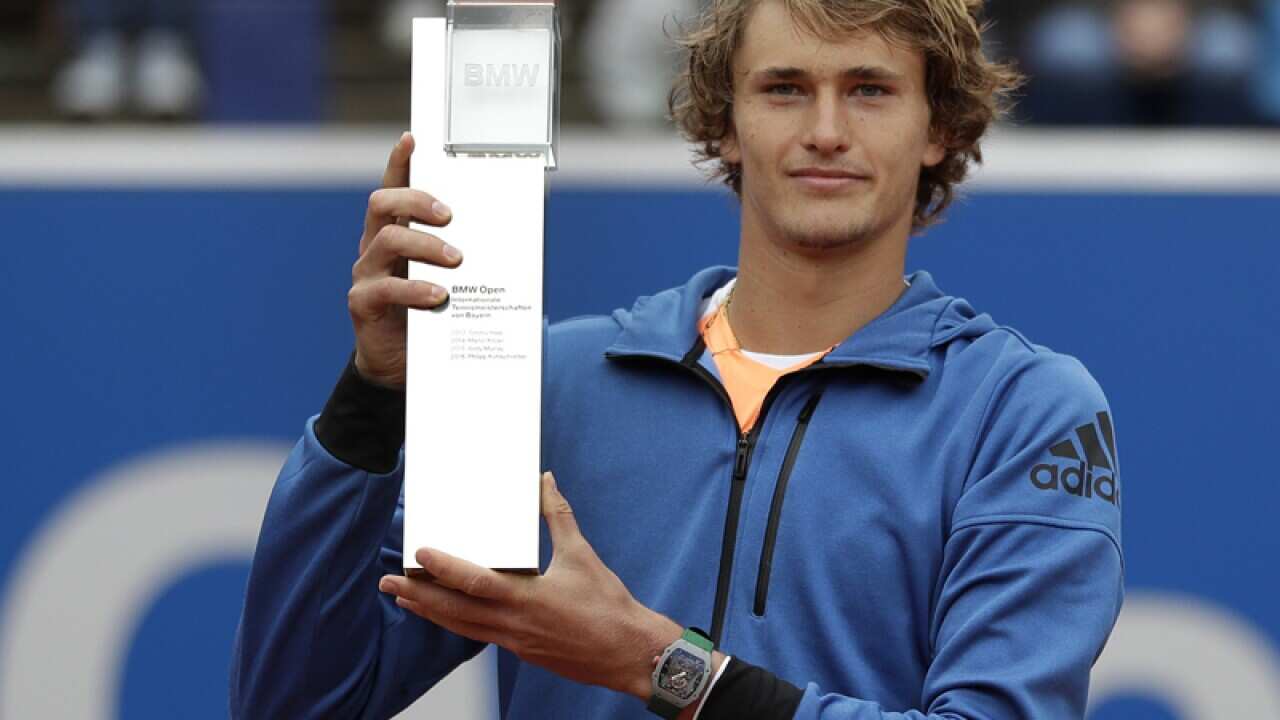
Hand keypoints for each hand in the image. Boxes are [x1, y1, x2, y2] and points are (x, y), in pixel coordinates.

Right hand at [348, 132, 461, 388]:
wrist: (404, 367)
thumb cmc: (432, 313)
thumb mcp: (453, 279)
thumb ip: (470, 254)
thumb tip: (519, 230)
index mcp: (396, 231)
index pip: (393, 188)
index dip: (399, 162)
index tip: (412, 140)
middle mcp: (376, 246)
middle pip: (383, 203)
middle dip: (417, 200)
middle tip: (449, 215)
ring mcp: (367, 273)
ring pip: (388, 240)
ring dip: (427, 245)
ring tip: (456, 260)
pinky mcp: (364, 304)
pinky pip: (386, 288)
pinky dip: (416, 290)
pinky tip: (440, 297)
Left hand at [379, 473, 683, 699]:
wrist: (629, 653)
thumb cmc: (608, 608)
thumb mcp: (582, 555)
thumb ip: (558, 516)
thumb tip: (545, 482)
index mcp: (527, 598)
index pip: (474, 583)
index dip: (443, 568)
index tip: (420, 554)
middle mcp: (513, 624)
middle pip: (453, 611)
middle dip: (417, 596)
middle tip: (388, 582)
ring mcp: (515, 641)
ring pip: (461, 627)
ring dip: (430, 612)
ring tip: (404, 599)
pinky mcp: (522, 651)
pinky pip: (479, 635)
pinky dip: (457, 623)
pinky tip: (446, 615)